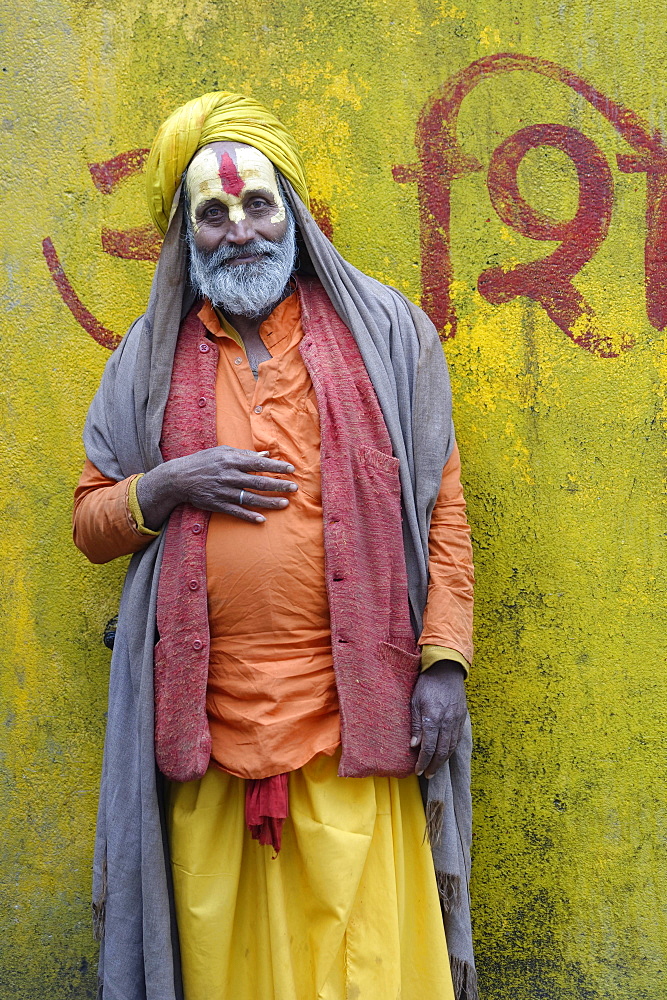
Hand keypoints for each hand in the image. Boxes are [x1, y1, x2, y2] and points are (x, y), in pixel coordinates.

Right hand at [136, 447, 297, 529]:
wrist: (179, 478)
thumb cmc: (203, 461)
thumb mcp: (222, 452)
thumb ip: (244, 454)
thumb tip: (266, 455)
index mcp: (231, 461)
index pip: (259, 463)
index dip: (276, 466)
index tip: (291, 469)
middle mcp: (229, 476)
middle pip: (258, 482)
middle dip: (278, 485)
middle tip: (294, 487)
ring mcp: (224, 492)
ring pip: (251, 498)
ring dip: (269, 501)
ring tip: (285, 503)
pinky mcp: (218, 504)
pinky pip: (236, 512)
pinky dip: (249, 516)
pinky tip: (262, 519)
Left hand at [410, 660, 466, 777]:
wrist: (447, 669)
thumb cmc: (427, 683)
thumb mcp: (415, 701)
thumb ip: (416, 724)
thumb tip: (414, 745)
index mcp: (433, 718)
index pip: (429, 747)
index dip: (423, 762)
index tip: (418, 770)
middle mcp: (447, 722)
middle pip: (442, 751)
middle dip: (434, 765)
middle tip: (427, 774)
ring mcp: (456, 720)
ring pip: (451, 747)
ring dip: (443, 761)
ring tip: (435, 769)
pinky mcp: (462, 717)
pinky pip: (458, 738)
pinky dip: (451, 749)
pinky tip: (445, 754)